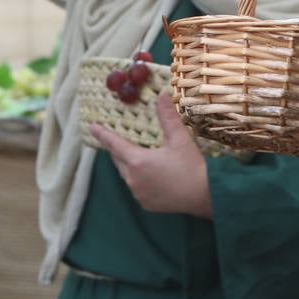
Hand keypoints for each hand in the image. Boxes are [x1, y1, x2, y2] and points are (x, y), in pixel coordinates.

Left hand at [89, 92, 211, 217]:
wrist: (206, 196)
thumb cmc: (191, 166)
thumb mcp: (179, 138)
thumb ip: (167, 116)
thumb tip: (161, 94)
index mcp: (137, 161)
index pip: (114, 144)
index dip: (103, 135)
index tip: (92, 127)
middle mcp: (133, 179)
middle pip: (118, 160)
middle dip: (117, 149)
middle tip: (119, 139)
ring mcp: (139, 194)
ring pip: (126, 175)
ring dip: (128, 164)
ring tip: (137, 155)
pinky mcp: (147, 204)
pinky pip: (136, 187)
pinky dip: (137, 178)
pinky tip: (150, 174)